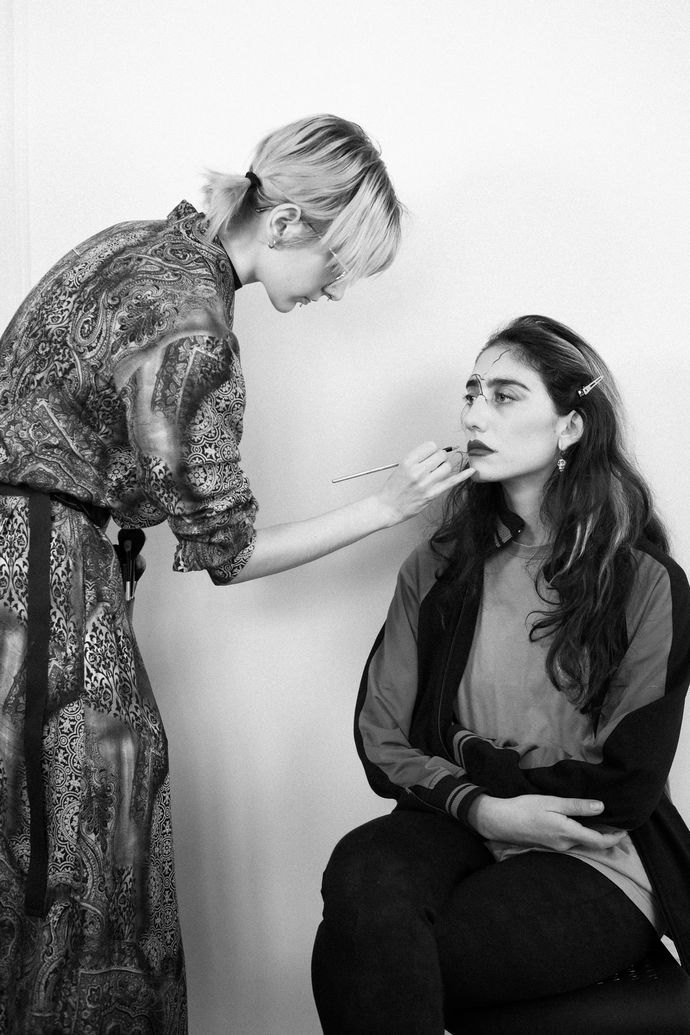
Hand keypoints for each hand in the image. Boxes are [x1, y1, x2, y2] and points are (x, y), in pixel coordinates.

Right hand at [373, 441, 474, 525]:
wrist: (387, 507)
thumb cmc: (394, 487)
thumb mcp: (401, 467)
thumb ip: (418, 459)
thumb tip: (437, 452)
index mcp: (408, 462)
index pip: (430, 446)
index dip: (431, 450)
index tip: (429, 455)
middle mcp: (417, 471)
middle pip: (440, 455)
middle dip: (439, 458)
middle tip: (432, 465)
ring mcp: (425, 483)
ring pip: (447, 466)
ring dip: (444, 467)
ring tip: (435, 473)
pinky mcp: (432, 494)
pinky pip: (451, 482)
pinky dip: (463, 475)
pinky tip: (472, 470)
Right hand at [468, 794, 626, 852]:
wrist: (500, 821)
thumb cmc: (525, 808)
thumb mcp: (553, 802)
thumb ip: (577, 806)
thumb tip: (602, 807)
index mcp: (568, 833)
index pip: (599, 841)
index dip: (615, 837)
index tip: (626, 830)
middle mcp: (565, 844)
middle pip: (592, 843)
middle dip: (607, 836)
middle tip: (617, 823)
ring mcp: (556, 847)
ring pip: (581, 842)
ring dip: (593, 834)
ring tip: (602, 820)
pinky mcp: (549, 844)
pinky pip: (571, 841)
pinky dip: (581, 834)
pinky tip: (580, 823)